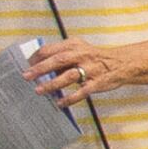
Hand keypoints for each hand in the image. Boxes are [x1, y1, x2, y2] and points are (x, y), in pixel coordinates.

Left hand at [24, 38, 141, 103]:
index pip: (50, 49)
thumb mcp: (78, 49)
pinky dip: (70, 98)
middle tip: (26, 76)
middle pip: (57, 60)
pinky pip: (82, 92)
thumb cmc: (95, 57)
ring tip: (39, 90)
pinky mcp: (97, 83)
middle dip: (40, 69)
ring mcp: (90, 69)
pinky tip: (60, 103)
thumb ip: (61, 57)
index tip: (26, 66)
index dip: (37, 57)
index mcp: (74, 45)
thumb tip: (41, 68)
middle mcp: (81, 55)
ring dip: (52, 84)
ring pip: (68, 76)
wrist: (120, 63)